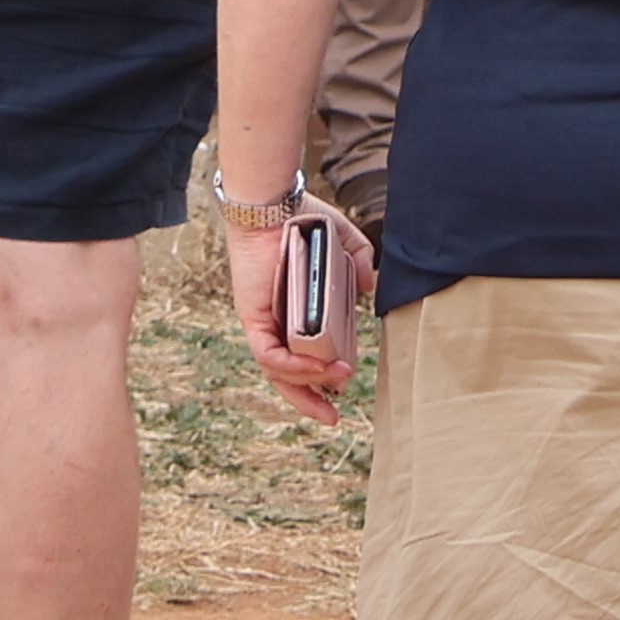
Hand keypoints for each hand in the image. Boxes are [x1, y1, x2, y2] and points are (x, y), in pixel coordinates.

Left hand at [231, 199, 374, 421]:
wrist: (273, 203)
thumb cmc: (301, 217)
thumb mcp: (340, 241)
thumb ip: (357, 261)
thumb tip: (367, 287)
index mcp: (294, 309)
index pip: (303, 354)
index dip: (321, 376)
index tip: (344, 383)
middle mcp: (276, 321)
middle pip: (286, 375)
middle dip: (309, 400)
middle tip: (333, 416)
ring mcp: (263, 321)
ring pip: (279, 371)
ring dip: (308, 383)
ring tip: (338, 381)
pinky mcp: (253, 317)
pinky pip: (269, 354)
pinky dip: (292, 366)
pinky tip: (317, 368)